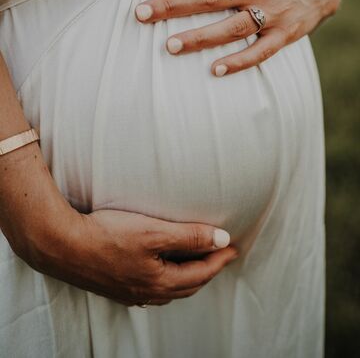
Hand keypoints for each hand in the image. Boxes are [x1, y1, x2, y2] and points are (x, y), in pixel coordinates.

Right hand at [18, 200, 237, 306]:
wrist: (63, 245)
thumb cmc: (108, 236)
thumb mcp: (154, 232)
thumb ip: (189, 236)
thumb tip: (221, 239)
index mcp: (160, 282)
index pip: (202, 272)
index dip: (220, 259)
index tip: (235, 247)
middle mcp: (147, 293)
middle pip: (188, 284)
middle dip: (209, 270)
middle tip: (221, 255)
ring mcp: (131, 292)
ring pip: (171, 288)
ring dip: (190, 275)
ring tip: (198, 261)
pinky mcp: (117, 286)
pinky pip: (154, 287)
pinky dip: (169, 278)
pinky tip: (164, 269)